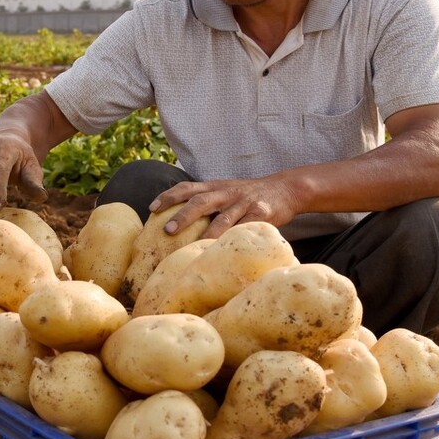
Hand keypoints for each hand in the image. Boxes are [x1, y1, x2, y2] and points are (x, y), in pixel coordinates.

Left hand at [147, 177, 299, 238]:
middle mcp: (227, 192)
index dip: (169, 196)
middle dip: (182, 215)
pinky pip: (245, 229)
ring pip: (222, 218)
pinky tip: (223, 252)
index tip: (152, 208)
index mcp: (216, 186)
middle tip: (167, 230)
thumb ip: (207, 200)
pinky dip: (233, 240)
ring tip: (194, 246)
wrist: (286, 189)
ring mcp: (244, 203)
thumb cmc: (249, 195)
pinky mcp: (261, 214)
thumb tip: (179, 218)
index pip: (187, 188)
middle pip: (200, 201)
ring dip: (206, 232)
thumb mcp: (226, 191)